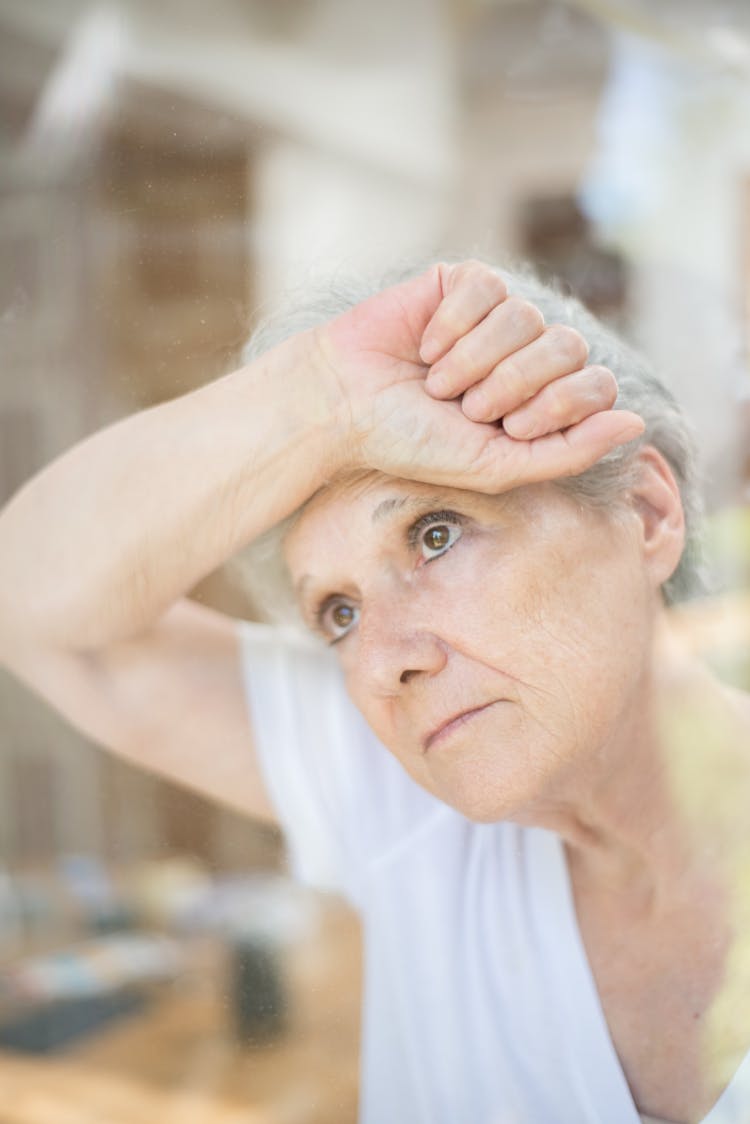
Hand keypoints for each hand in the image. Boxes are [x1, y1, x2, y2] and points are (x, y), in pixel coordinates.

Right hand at [317, 260, 643, 491]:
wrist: (344, 406)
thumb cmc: (414, 443)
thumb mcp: (497, 465)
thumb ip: (570, 451)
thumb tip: (638, 422)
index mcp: (542, 400)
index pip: (596, 385)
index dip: (554, 405)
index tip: (504, 426)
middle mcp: (527, 355)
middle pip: (567, 347)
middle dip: (511, 384)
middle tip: (465, 405)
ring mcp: (498, 316)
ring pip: (526, 317)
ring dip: (474, 359)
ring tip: (437, 380)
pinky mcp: (465, 283)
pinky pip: (488, 288)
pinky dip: (453, 324)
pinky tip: (426, 344)